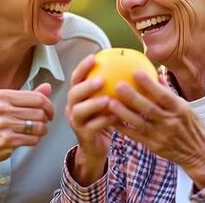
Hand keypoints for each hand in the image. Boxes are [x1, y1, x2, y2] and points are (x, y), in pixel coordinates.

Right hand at [0, 83, 53, 168]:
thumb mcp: (7, 105)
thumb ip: (28, 96)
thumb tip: (47, 87)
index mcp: (2, 96)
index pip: (37, 97)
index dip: (49, 106)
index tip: (49, 112)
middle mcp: (1, 108)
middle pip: (40, 112)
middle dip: (44, 120)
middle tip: (39, 123)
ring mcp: (4, 124)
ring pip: (39, 126)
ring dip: (41, 131)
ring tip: (34, 131)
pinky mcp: (8, 140)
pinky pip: (34, 139)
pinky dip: (34, 140)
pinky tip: (27, 139)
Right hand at [65, 54, 115, 183]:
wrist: (96, 148)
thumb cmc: (103, 119)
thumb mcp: (106, 102)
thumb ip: (112, 87)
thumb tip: (132, 68)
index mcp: (77, 96)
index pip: (76, 78)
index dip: (82, 67)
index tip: (94, 57)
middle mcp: (72, 107)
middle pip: (74, 93)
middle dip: (86, 85)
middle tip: (101, 80)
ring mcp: (76, 122)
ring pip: (79, 111)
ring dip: (93, 104)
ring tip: (107, 100)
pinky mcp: (83, 135)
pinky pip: (92, 127)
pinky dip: (104, 121)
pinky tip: (117, 117)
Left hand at [108, 72, 204, 187]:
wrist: (199, 154)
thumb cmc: (192, 127)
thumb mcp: (187, 108)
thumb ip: (169, 92)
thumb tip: (157, 73)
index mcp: (180, 109)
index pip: (164, 95)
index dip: (150, 84)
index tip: (136, 72)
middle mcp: (171, 122)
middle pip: (149, 109)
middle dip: (133, 97)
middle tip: (118, 85)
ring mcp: (162, 136)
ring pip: (139, 123)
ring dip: (124, 113)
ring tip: (110, 103)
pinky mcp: (154, 147)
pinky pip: (136, 136)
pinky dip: (124, 129)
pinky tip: (111, 120)